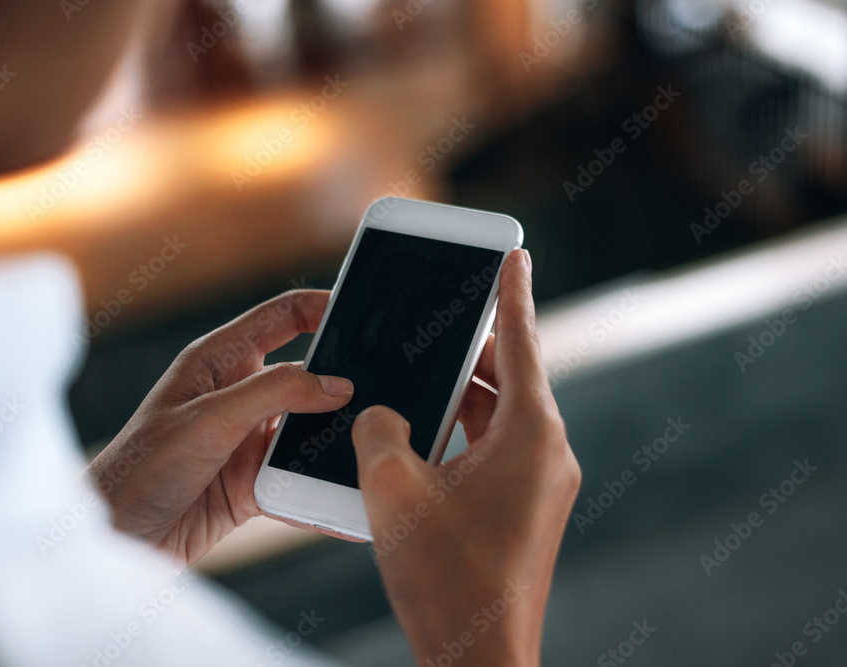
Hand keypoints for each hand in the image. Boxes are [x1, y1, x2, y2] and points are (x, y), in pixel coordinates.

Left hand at [88, 290, 353, 565]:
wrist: (116, 540)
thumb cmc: (139, 469)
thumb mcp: (209, 420)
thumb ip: (274, 394)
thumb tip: (335, 384)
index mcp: (218, 360)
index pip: (282, 317)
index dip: (322, 307)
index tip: (363, 315)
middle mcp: (236, 394)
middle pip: (305, 375)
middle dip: (341, 383)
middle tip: (383, 390)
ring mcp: (246, 439)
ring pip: (308, 430)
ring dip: (333, 441)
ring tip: (369, 448)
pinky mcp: (252, 482)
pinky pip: (299, 479)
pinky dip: (320, 490)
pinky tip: (345, 500)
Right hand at [351, 249, 580, 665]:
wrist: (478, 657)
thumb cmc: (444, 577)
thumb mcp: (392, 488)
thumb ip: (380, 430)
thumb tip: (384, 414)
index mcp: (530, 435)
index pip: (521, 344)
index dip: (512, 294)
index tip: (513, 256)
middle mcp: (547, 454)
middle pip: (507, 380)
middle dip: (466, 354)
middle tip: (434, 326)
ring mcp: (541, 485)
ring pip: (499, 418)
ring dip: (458, 399)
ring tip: (414, 381)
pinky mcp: (526, 510)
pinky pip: (496, 451)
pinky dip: (461, 435)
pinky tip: (419, 439)